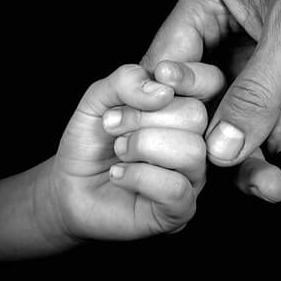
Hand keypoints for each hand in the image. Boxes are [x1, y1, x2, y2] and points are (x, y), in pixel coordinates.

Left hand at [39, 64, 216, 240]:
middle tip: (114, 126)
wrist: (68, 184)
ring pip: (191, 151)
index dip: (190, 74)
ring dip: (141, 147)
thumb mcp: (100, 97)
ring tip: (120, 152)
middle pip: (196, 115)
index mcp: (184, 105)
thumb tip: (162, 90)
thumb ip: (127, 79)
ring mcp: (192, 174)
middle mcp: (197, 138)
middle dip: (144, 117)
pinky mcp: (181, 207)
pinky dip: (138, 177)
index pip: (213, 81)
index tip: (160, 73)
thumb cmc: (92, 139)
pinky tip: (120, 175)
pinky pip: (176, 188)